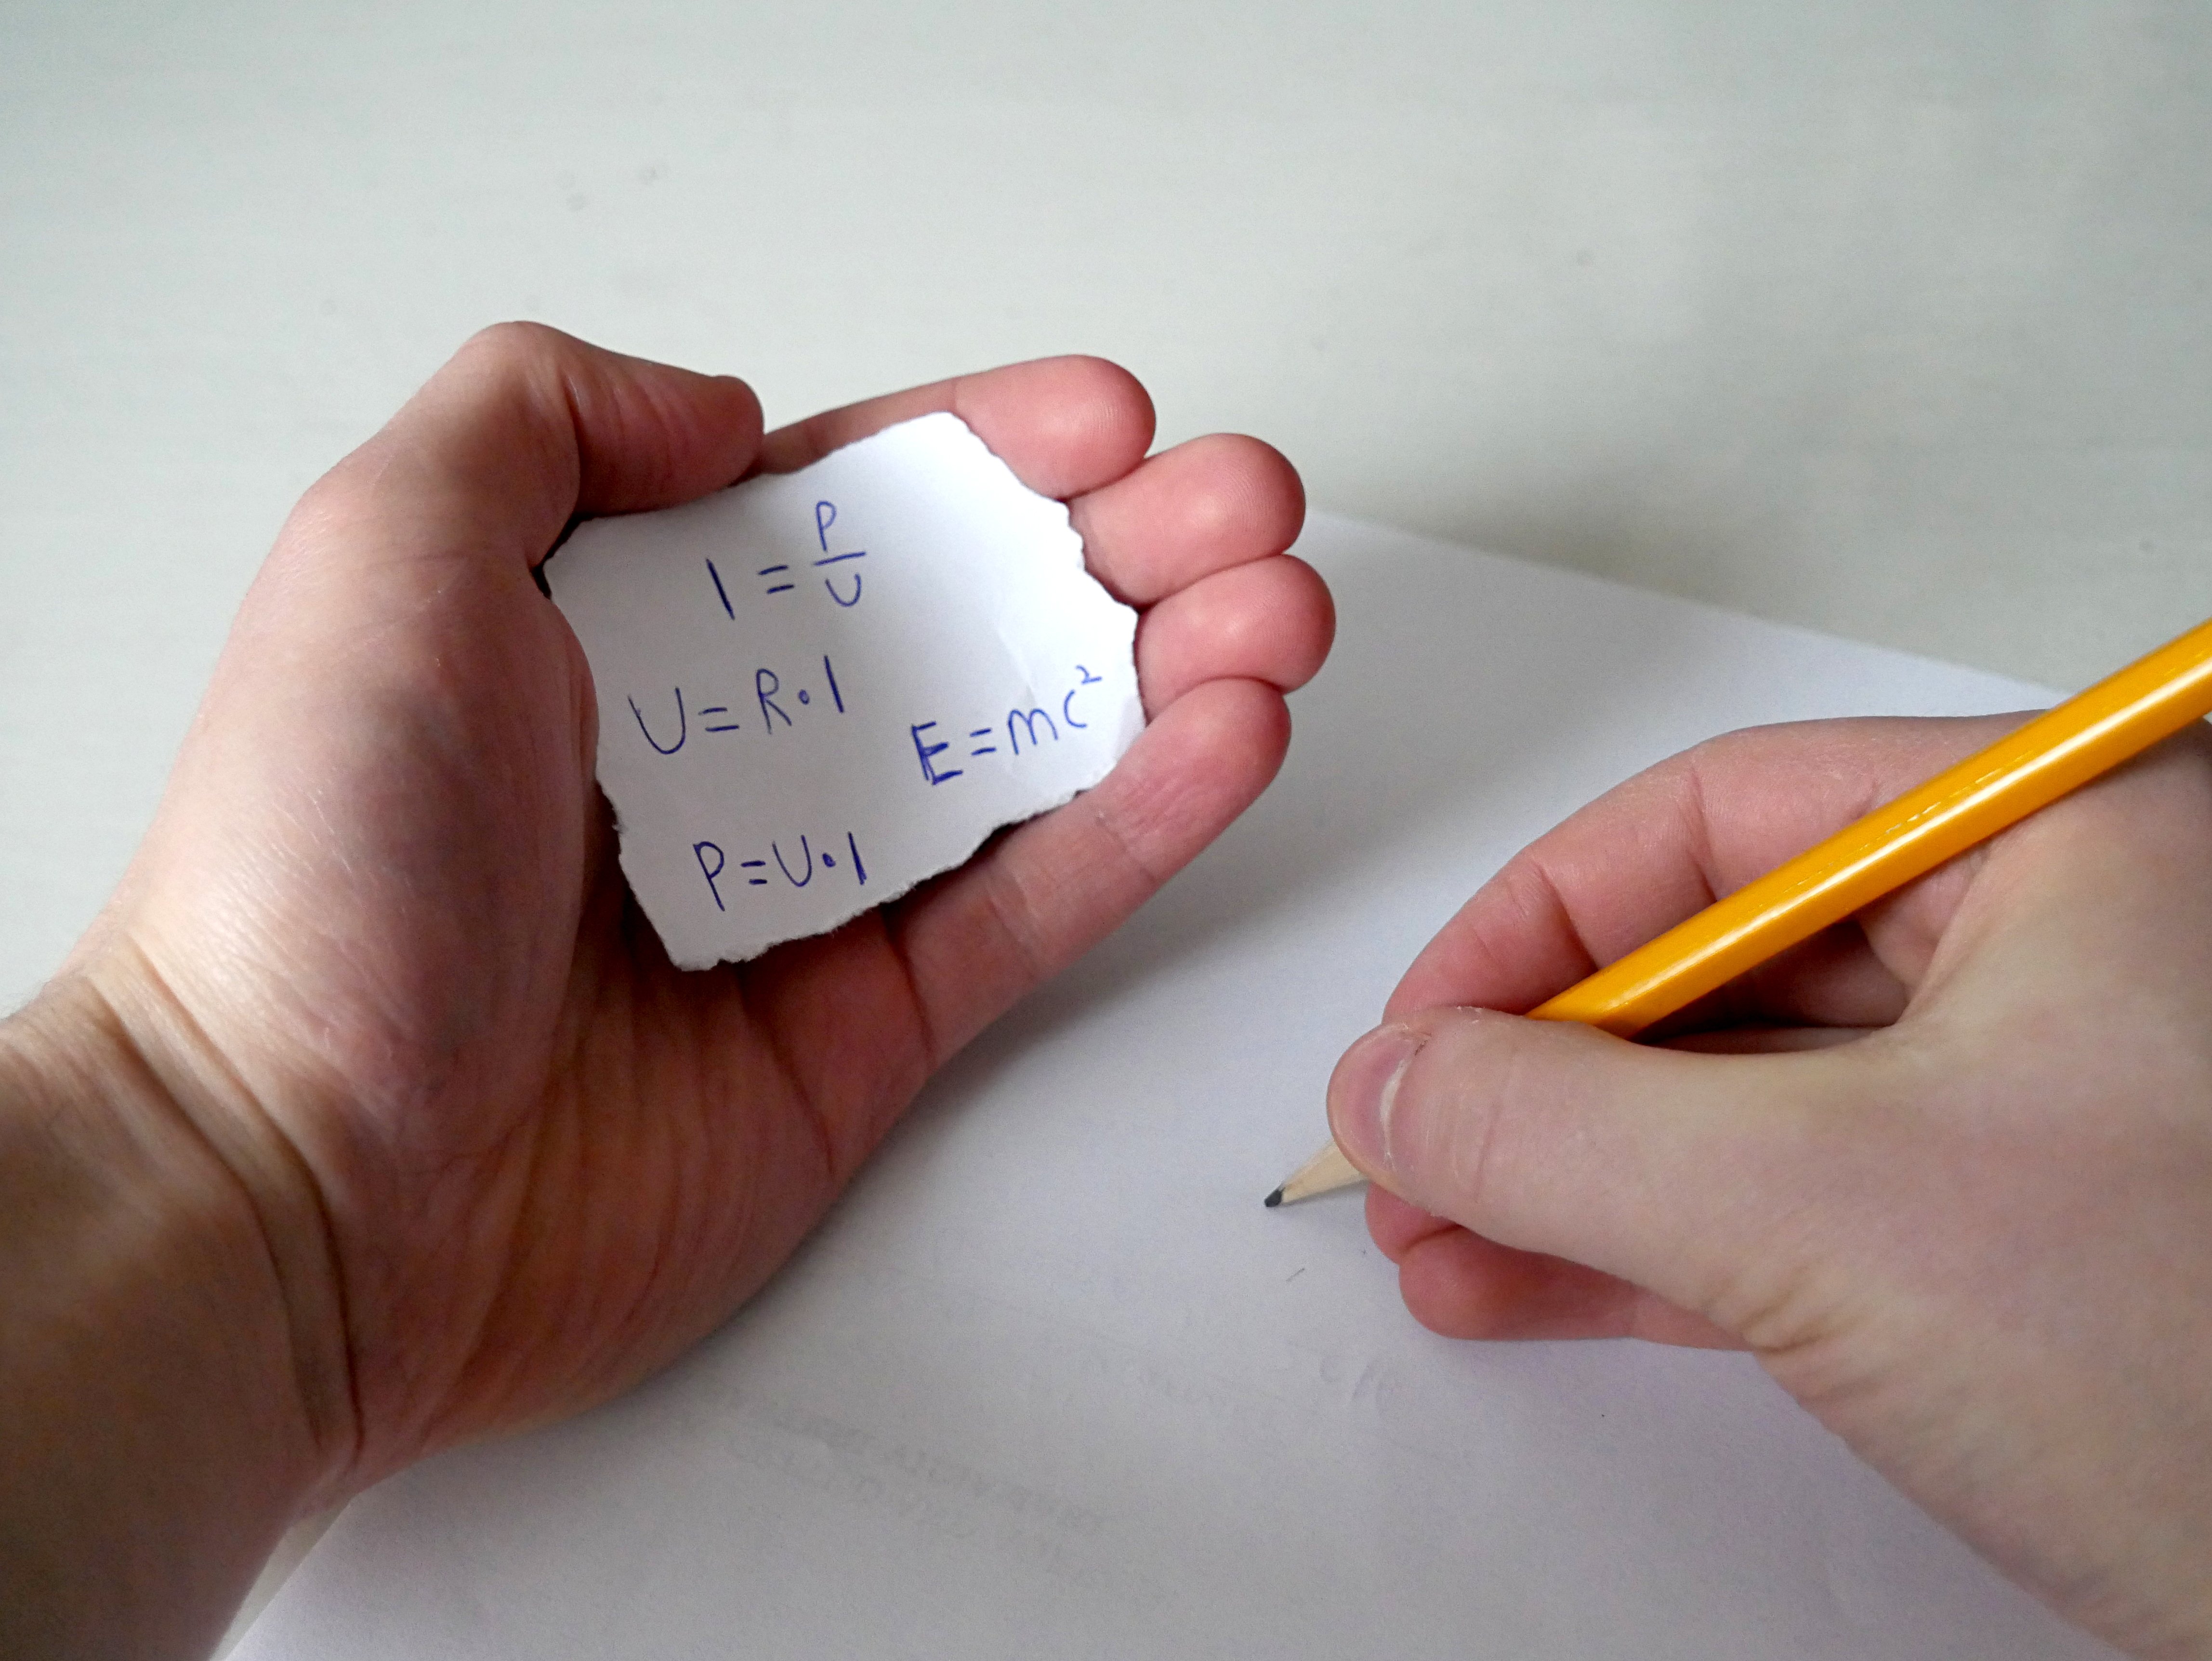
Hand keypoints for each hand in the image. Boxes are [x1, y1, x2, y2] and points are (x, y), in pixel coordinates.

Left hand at [15, 326, 1327, 1506]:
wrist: (305, 1184)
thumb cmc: (321, 862)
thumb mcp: (386, 547)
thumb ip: (552, 417)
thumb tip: (737, 419)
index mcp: (623, 628)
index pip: (847, 510)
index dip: (990, 452)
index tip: (1107, 418)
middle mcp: (729, 753)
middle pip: (972, 623)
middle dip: (1126, 549)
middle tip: (1248, 502)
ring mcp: (811, 894)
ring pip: (1033, 758)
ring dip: (1175, 668)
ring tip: (1286, 604)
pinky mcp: (872, 1030)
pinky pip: (1034, 904)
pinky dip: (1144, 819)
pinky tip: (1236, 733)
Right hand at [1325, 716, 2211, 1657]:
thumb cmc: (2205, 1366)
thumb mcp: (1824, 1211)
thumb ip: (1562, 1131)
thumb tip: (1390, 1085)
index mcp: (2068, 837)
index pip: (1723, 820)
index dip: (1536, 926)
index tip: (1420, 1033)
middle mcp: (2067, 938)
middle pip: (1723, 958)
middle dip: (1542, 1077)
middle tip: (1413, 1151)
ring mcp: (2051, 1091)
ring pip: (1746, 1094)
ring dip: (1572, 1174)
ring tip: (1436, 1240)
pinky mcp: (2027, 1232)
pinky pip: (1794, 1199)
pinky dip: (1653, 1247)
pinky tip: (1526, 1282)